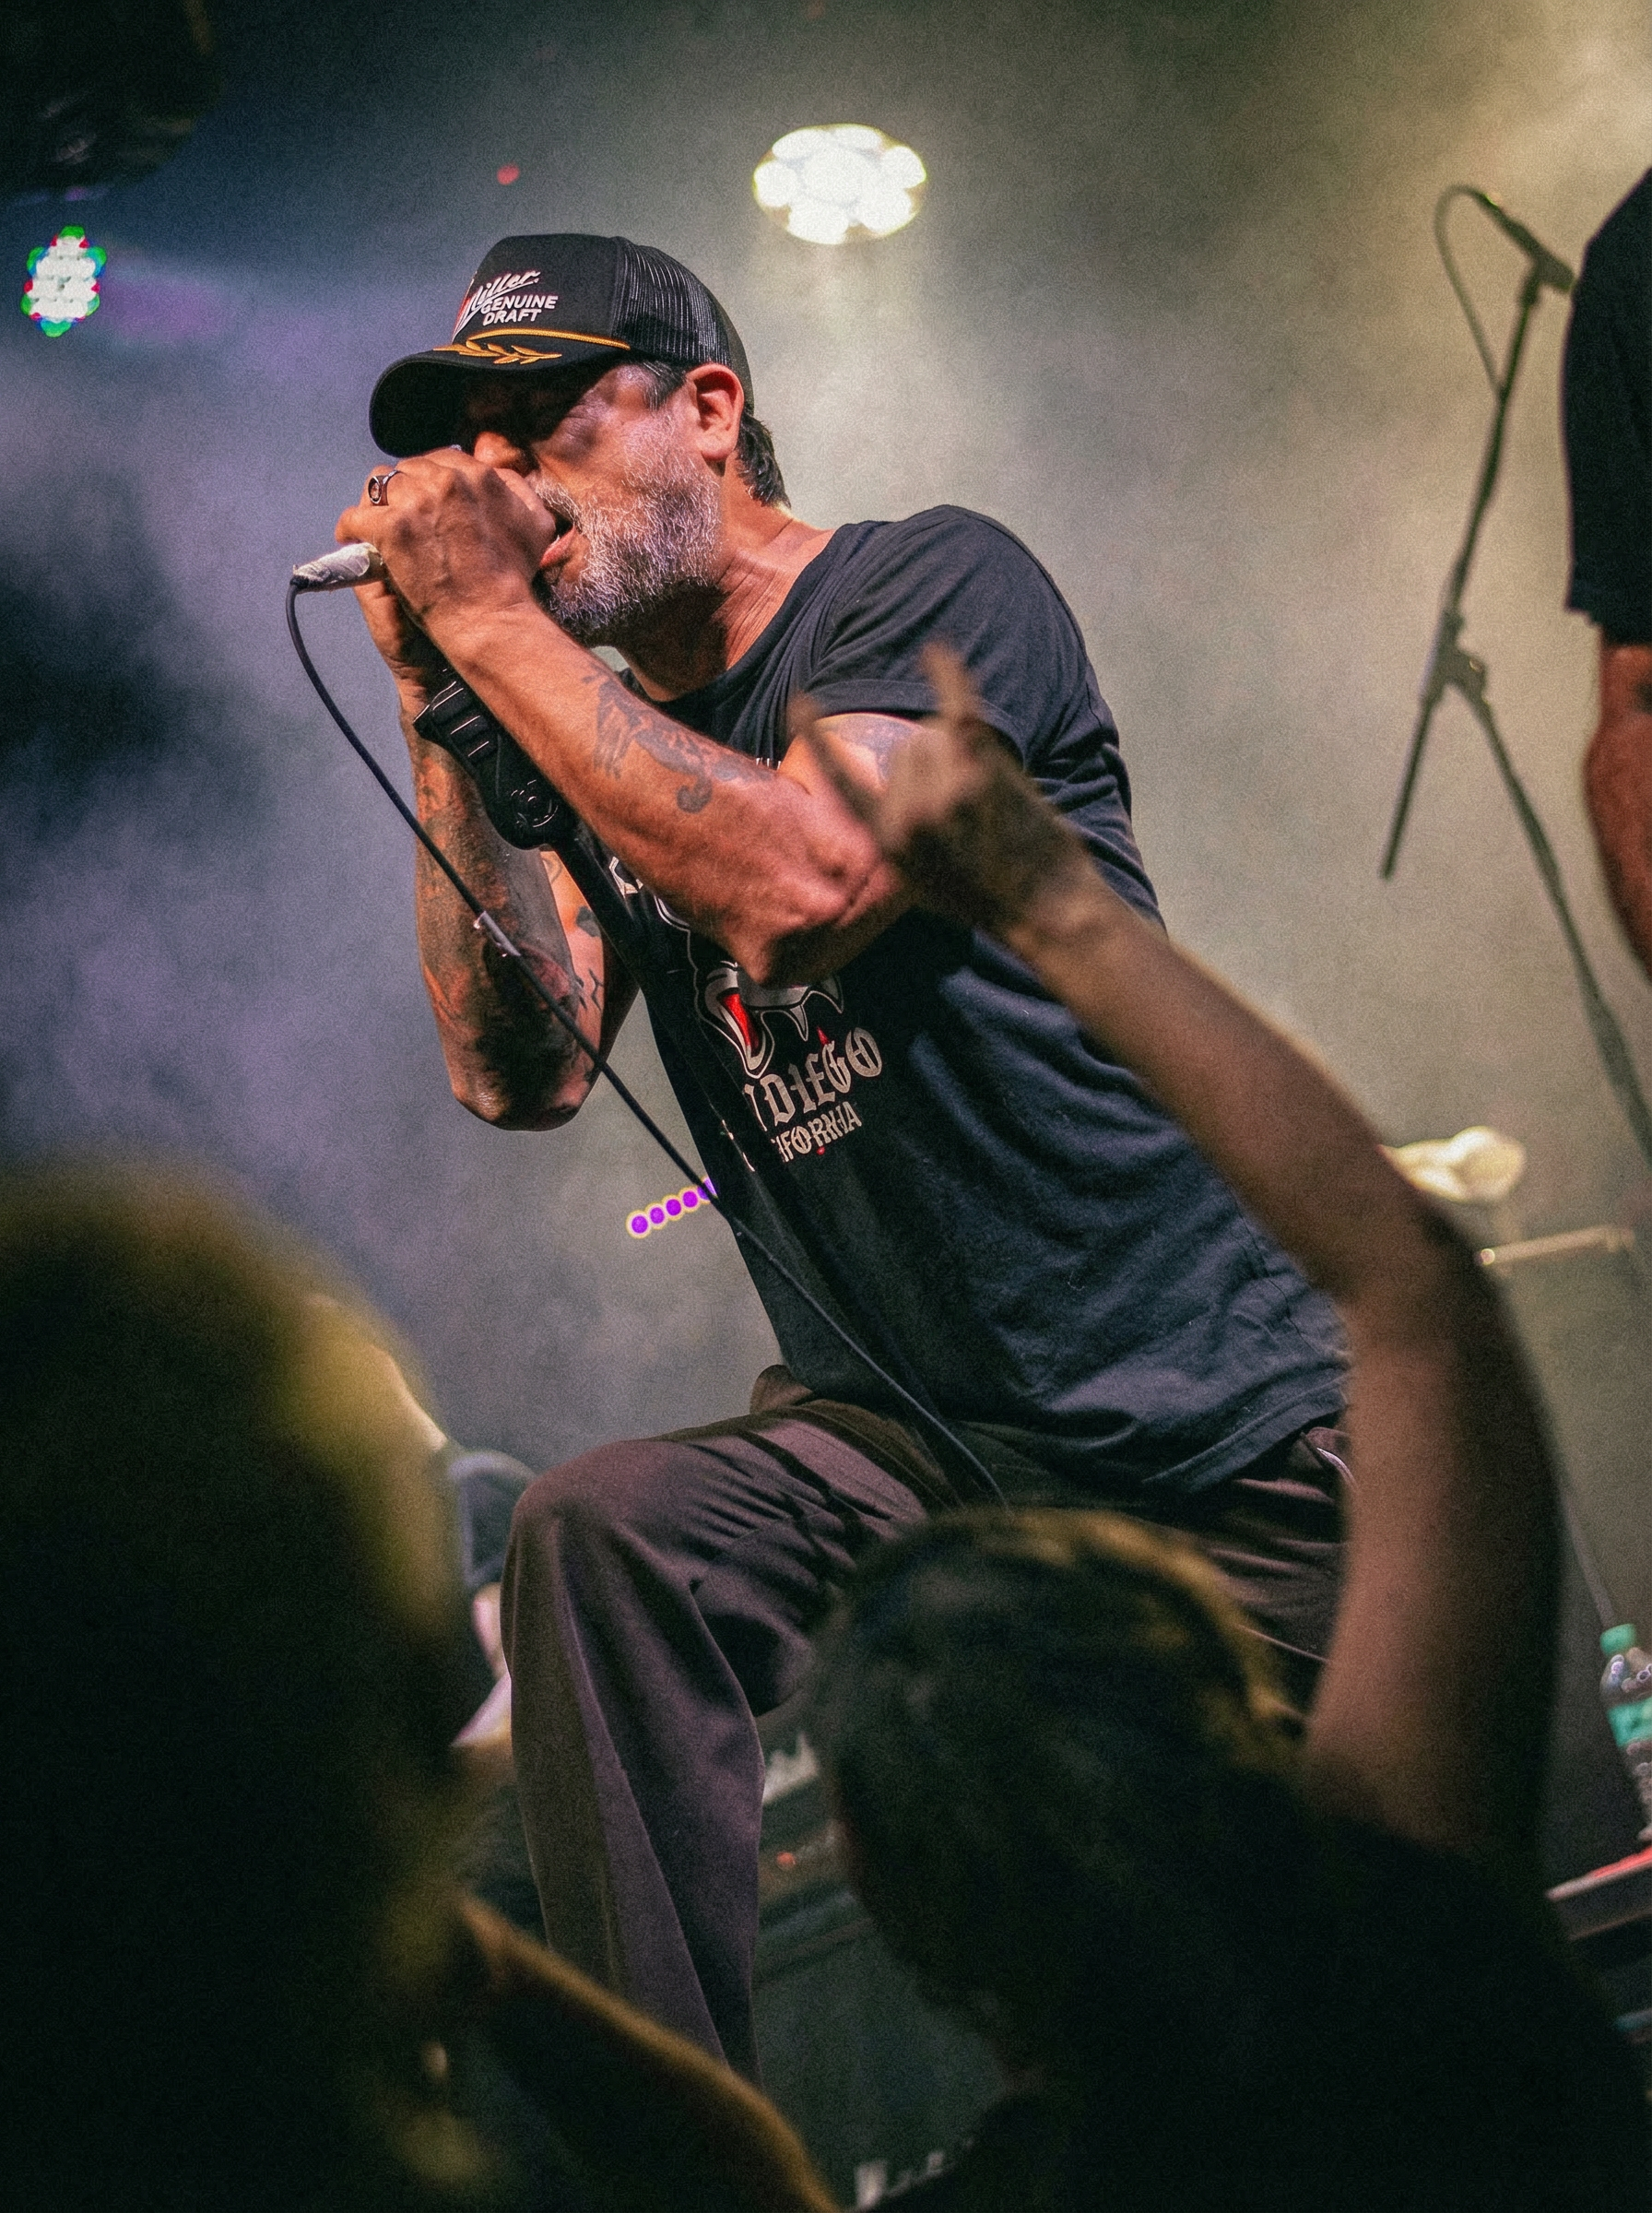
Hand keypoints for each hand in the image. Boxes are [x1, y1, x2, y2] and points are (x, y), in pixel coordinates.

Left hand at [335, 451, 559, 684]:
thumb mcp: (535, 527)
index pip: (442, 460)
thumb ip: (517, 493)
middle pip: (408, 469)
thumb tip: (497, 475)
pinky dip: (350, 527)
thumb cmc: (514, 582)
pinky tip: (352, 539)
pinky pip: (358, 515)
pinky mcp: (394, 528)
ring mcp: (418, 504)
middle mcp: (448, 481)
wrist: (490, 620)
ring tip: (375, 526)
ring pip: (380, 485)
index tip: (426, 498)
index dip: (431, 479)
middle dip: (404, 490)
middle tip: (403, 516)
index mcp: (480, 476)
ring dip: (378, 504)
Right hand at [792, 643, 1090, 933]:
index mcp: (887, 843)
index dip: (817, 740)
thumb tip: (893, 788)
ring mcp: (942, 793)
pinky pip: (957, 709)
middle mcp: (906, 817)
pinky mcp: (980, 774)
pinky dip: (947, 676)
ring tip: (988, 794)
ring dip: (961, 749)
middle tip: (969, 802)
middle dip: (935, 760)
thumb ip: (898, 836)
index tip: (798, 702)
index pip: (842, 781)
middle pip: (907, 747)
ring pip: (935, 733)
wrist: (1045, 910)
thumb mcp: (922, 882)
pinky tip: (936, 654)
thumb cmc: (989, 897)